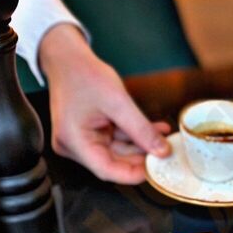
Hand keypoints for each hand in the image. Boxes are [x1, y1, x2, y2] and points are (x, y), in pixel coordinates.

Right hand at [39, 24, 170, 183]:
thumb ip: (141, 129)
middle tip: (165, 153)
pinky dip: (133, 136)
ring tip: (163, 138)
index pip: (106, 170)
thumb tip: (160, 150)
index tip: (156, 170)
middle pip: (113, 162)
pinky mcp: (88, 134)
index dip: (133, 173)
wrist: (67, 59)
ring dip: (141, 145)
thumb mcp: (118, 101)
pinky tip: (152, 131)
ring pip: (117, 151)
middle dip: (141, 157)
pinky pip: (114, 140)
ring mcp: (80, 140)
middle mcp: (73, 145)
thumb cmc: (82, 74)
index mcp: (73, 141)